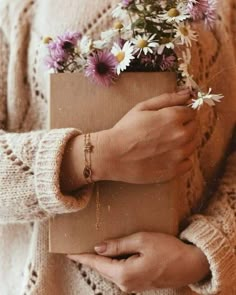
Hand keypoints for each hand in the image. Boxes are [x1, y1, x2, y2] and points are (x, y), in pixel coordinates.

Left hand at [68, 232, 209, 292]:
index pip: (97, 264)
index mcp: (124, 274)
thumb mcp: (142, 240)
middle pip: (101, 269)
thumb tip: (99, 248)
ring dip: (100, 261)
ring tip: (90, 249)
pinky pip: (119, 273)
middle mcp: (126, 284)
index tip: (68, 252)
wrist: (191, 264)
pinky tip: (109, 255)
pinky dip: (111, 264)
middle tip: (77, 248)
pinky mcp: (139, 282)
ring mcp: (133, 285)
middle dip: (89, 259)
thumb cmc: (168, 249)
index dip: (82, 257)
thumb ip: (119, 245)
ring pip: (110, 271)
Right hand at [104, 89, 197, 183]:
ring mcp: (179, 155)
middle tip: (166, 131)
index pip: (192, 112)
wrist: (112, 155)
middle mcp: (181, 136)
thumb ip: (168, 99)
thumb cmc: (125, 129)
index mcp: (174, 117)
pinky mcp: (174, 171)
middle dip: (184, 126)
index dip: (182, 113)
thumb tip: (187, 93)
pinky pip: (188, 163)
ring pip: (193, 145)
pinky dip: (181, 159)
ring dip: (183, 143)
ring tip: (164, 144)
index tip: (173, 118)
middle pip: (195, 128)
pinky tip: (167, 156)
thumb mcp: (143, 107)